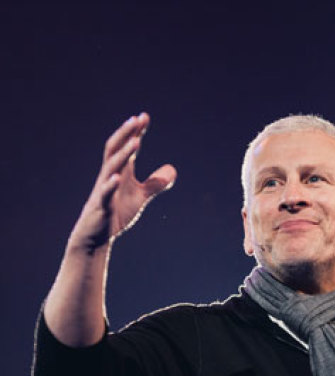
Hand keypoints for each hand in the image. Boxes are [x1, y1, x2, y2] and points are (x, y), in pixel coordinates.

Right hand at [70, 113, 176, 250]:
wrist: (96, 236)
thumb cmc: (115, 212)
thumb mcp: (140, 197)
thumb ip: (155, 183)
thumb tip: (173, 169)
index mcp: (120, 172)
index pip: (127, 147)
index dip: (135, 133)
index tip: (144, 116)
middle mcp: (110, 176)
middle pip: (115, 150)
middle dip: (126, 134)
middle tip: (136, 119)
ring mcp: (104, 190)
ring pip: (111, 167)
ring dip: (124, 155)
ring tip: (136, 142)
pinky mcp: (101, 206)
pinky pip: (104, 194)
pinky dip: (110, 185)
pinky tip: (117, 178)